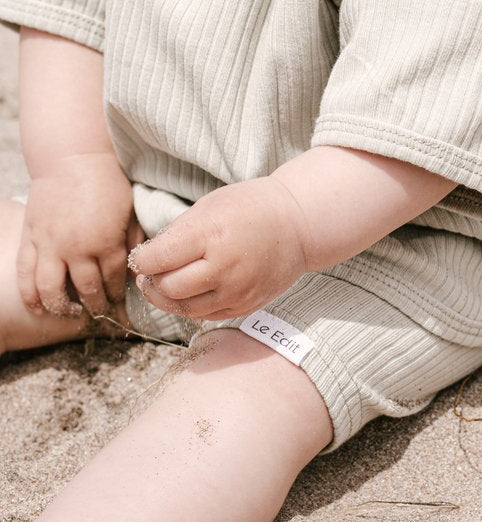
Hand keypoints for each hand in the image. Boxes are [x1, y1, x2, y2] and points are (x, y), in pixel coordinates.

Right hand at [17, 152, 143, 317]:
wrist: (72, 157)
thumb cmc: (106, 181)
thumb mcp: (130, 211)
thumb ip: (133, 241)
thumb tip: (137, 267)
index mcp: (105, 242)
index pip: (112, 280)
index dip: (116, 295)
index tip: (119, 303)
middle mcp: (76, 248)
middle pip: (86, 290)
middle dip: (95, 306)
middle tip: (100, 313)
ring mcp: (49, 245)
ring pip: (50, 289)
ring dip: (61, 307)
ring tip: (70, 313)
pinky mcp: (30, 238)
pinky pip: (26, 274)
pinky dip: (30, 295)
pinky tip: (37, 308)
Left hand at [128, 179, 307, 320]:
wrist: (298, 224)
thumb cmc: (251, 207)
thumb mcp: (209, 206)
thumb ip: (177, 233)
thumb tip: (149, 259)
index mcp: (211, 234)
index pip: (159, 259)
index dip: (143, 261)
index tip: (143, 256)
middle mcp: (224, 267)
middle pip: (168, 288)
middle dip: (151, 282)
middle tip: (149, 273)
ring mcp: (237, 290)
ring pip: (185, 308)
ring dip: (167, 299)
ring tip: (163, 285)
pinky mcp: (246, 305)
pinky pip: (206, 315)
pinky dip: (190, 306)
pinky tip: (188, 292)